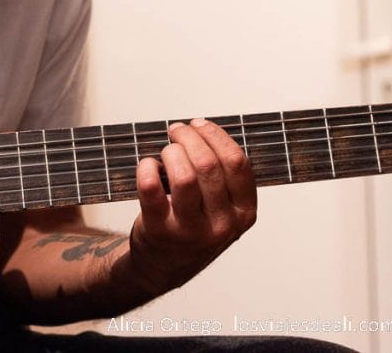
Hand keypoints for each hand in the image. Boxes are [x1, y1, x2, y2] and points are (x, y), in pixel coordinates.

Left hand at [129, 118, 256, 293]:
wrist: (163, 266)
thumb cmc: (193, 227)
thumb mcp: (222, 208)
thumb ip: (222, 176)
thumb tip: (202, 129)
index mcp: (244, 213)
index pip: (237, 163)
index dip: (216, 136)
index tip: (200, 124)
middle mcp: (222, 224)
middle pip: (208, 165)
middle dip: (189, 137)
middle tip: (176, 130)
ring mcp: (190, 230)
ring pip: (183, 176)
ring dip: (171, 152)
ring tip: (166, 149)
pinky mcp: (159, 231)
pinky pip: (151, 188)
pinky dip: (147, 167)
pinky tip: (148, 165)